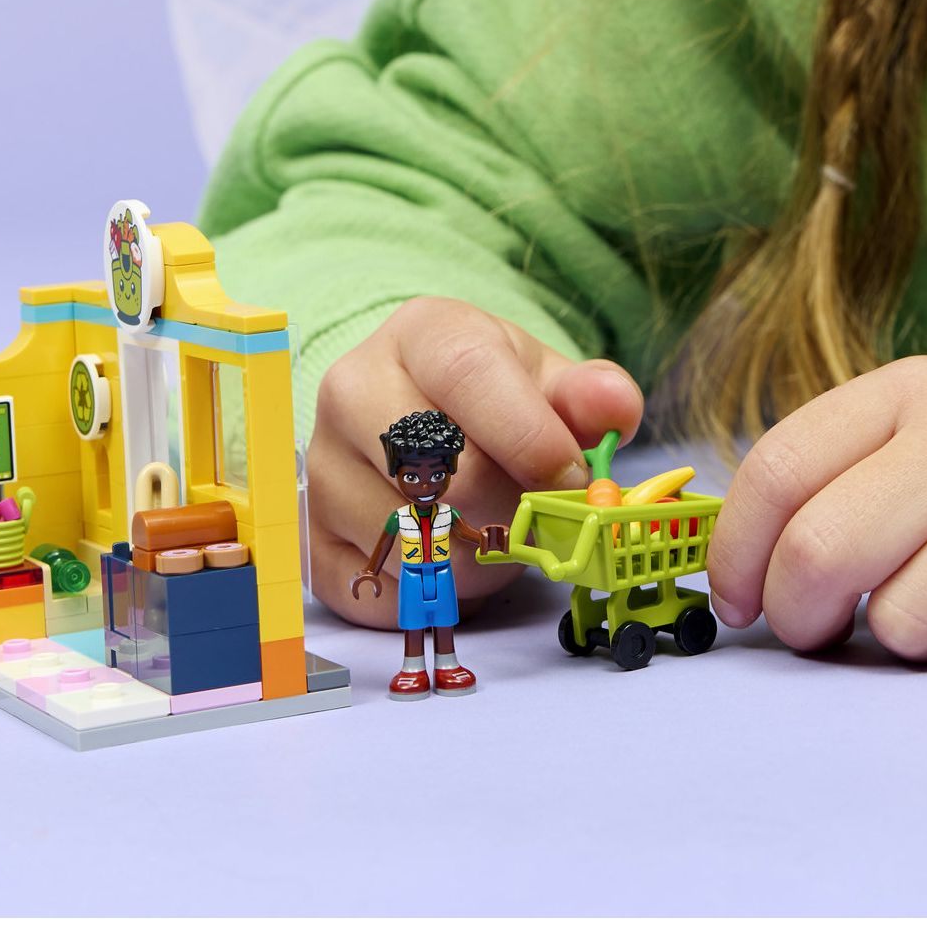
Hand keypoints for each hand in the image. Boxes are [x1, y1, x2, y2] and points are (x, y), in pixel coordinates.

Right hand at [309, 297, 640, 627]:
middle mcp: (353, 389)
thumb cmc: (495, 401)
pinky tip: (447, 556)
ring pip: (416, 542)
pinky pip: (382, 589)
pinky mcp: (312, 534)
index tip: (571, 479)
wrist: (419, 418)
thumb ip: (587, 395)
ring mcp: (323, 464)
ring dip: (475, 559)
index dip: (530, 439)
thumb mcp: (545, 382)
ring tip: (489, 531)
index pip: (468, 377)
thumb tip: (614, 405)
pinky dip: (431, 591)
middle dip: (508, 510)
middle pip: (441, 472)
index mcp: (422, 335)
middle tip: (534, 516)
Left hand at [703, 359, 926, 677]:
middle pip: (826, 549)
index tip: (740, 602)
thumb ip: (836, 477)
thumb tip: (742, 571)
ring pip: (908, 617)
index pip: (780, 470)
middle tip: (819, 632)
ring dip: (910, 636)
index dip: (736, 554)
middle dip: (800, 616)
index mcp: (916, 388)